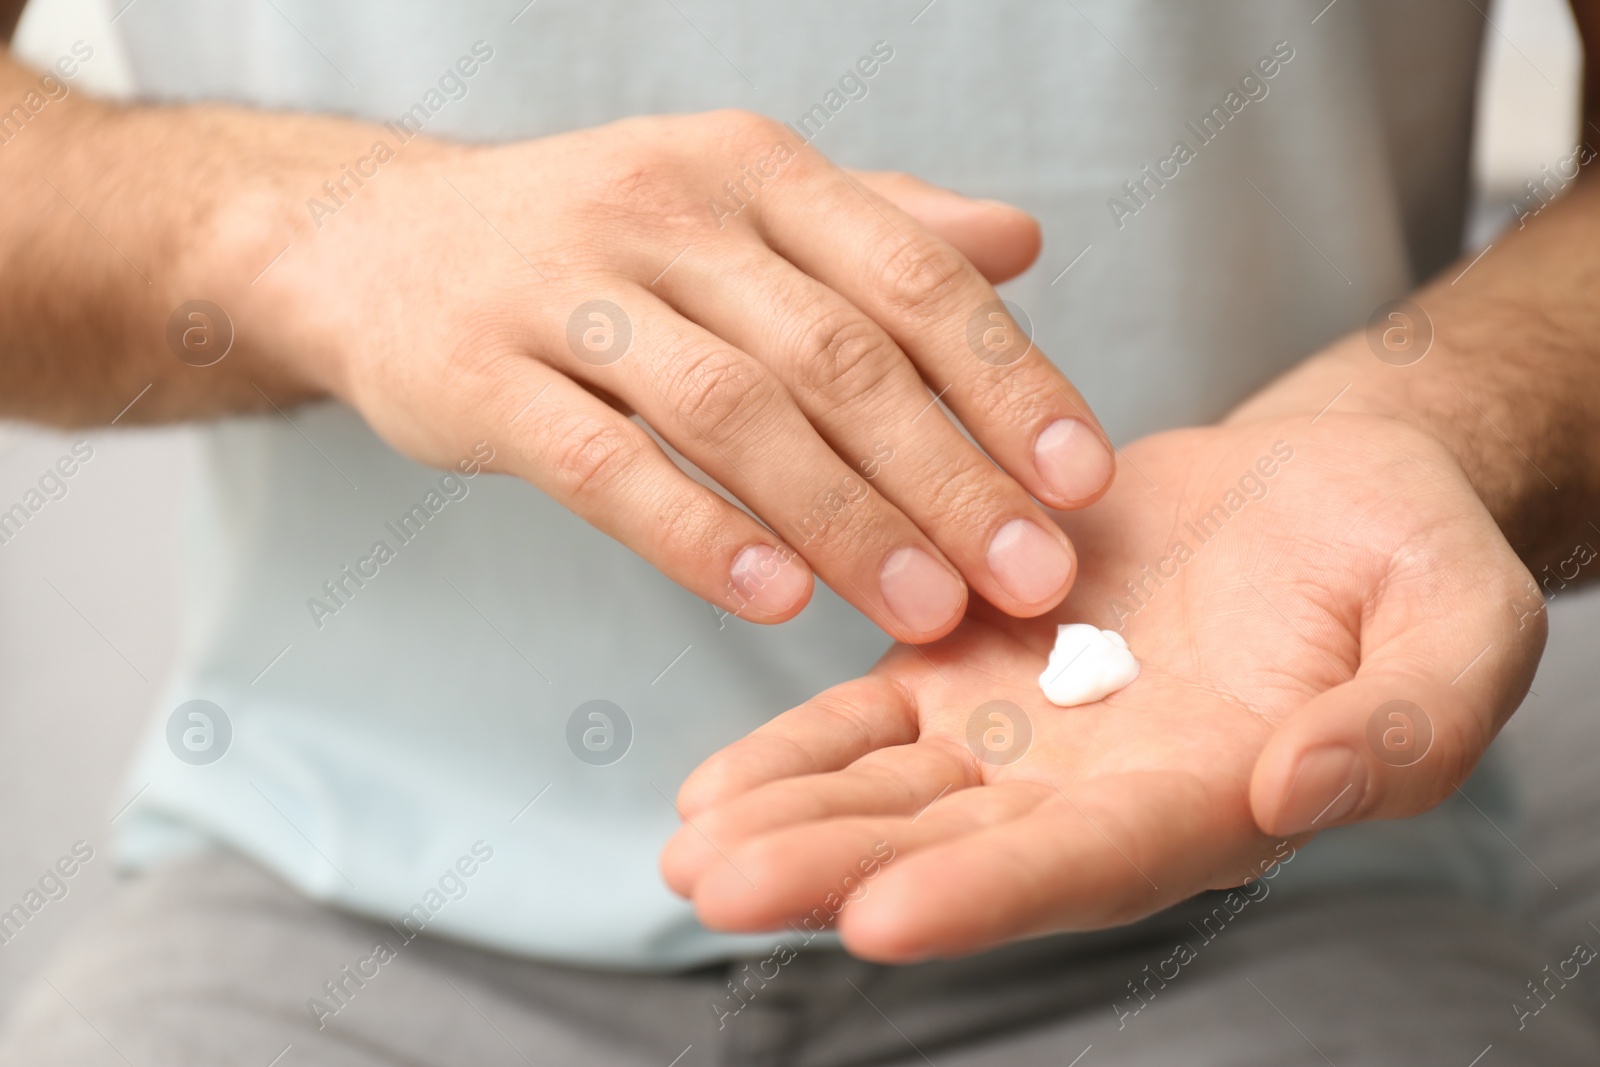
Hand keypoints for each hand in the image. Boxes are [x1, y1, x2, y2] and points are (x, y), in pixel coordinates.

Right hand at [209, 110, 1112, 641]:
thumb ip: (876, 230)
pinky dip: (694, 532)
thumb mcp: (737, 206)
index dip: (1008, 382)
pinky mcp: (479, 373)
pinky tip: (773, 598)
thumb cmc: (591, 242)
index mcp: (754, 170)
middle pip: (835, 353)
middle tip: (1026, 577)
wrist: (378, 242)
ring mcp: (565, 286)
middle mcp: (669, 209)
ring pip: (730, 409)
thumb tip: (1022, 246)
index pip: (911, 276)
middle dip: (947, 475)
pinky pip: (601, 460)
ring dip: (843, 518)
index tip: (1081, 483)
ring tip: (925, 611)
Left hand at [660, 414, 1542, 960]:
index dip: (992, 890)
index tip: (881, 914)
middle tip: (721, 889)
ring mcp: (1024, 733)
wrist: (1319, 482)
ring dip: (792, 822)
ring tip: (692, 850)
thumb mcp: (1456, 620)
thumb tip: (1296, 789)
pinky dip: (796, 751)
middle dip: (839, 871)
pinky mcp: (969, 662)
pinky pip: (869, 716)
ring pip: (892, 791)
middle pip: (958, 847)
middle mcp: (1099, 790)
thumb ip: (1405, 718)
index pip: (1094, 861)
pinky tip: (712, 791)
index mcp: (1212, 797)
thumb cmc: (1404, 550)